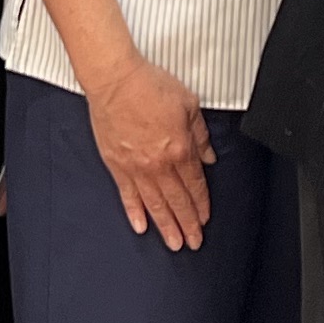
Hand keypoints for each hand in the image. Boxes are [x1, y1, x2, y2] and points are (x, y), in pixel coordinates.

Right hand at [83, 52, 213, 249]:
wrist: (115, 79)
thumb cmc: (150, 85)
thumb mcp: (189, 104)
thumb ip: (200, 134)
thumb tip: (209, 156)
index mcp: (180, 149)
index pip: (195, 185)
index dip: (201, 205)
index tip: (205, 220)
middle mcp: (159, 164)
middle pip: (177, 202)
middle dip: (187, 225)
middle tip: (193, 243)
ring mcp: (136, 167)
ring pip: (154, 205)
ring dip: (166, 226)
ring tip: (174, 243)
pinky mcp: (116, 165)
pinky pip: (128, 195)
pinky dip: (135, 212)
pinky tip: (141, 226)